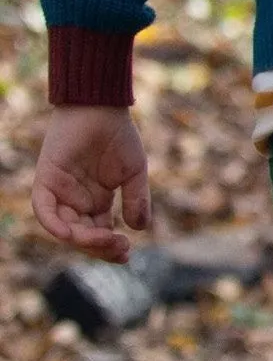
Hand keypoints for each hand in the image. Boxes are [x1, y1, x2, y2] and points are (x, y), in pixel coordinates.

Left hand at [32, 107, 151, 261]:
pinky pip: (45, 210)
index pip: (100, 233)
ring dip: (83, 239)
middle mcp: (76, 201)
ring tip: (106, 239)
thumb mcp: (134, 173)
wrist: (101, 107)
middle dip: (99, 246)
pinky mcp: (46, 181)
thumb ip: (136, 200)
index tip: (128, 254)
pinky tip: (72, 234)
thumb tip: (140, 229)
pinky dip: (54, 225)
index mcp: (96, 201)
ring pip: (64, 228)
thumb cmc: (118, 136)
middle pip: (82, 235)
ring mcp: (60, 192)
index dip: (110, 248)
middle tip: (121, 248)